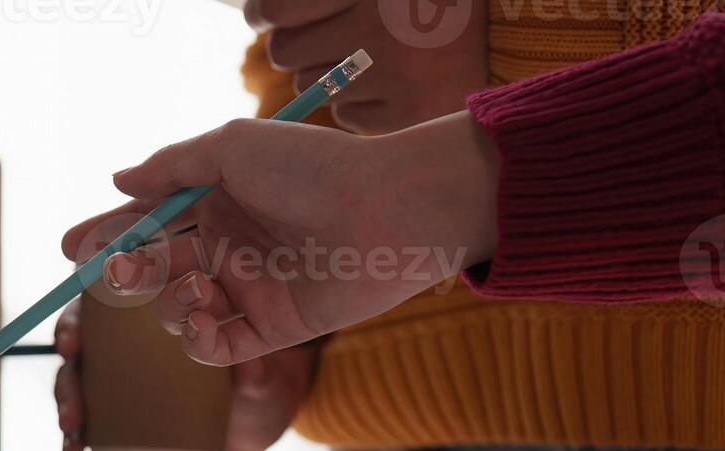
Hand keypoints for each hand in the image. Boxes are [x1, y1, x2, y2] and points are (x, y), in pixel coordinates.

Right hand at [53, 301, 317, 450]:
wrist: (257, 427)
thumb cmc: (253, 381)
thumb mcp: (257, 373)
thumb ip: (251, 370)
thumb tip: (246, 367)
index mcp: (143, 328)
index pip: (95, 319)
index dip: (74, 328)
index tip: (71, 343)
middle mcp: (122, 362)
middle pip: (78, 368)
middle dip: (66, 390)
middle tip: (71, 413)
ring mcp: (120, 404)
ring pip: (82, 411)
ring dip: (71, 432)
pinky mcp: (128, 441)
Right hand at [71, 111, 497, 364]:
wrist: (389, 212)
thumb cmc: (316, 168)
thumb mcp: (233, 148)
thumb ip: (170, 168)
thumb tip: (117, 180)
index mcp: (216, 203)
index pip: (146, 223)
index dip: (105, 236)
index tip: (70, 248)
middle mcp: (226, 248)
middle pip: (151, 271)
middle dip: (124, 274)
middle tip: (114, 272)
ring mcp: (246, 291)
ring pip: (174, 311)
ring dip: (166, 302)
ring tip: (193, 285)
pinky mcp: (269, 331)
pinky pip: (211, 348)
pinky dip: (194, 339)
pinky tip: (201, 316)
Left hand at [249, 0, 488, 132]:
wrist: (519, 29)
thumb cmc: (429, 2)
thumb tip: (255, 12)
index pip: (274, 9)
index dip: (266, 13)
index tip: (271, 16)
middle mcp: (383, 25)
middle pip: (285, 51)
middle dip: (297, 45)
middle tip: (331, 35)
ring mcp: (397, 73)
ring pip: (311, 86)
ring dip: (327, 74)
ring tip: (372, 56)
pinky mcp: (407, 113)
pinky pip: (346, 114)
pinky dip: (360, 102)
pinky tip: (394, 84)